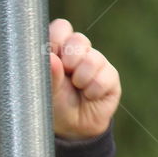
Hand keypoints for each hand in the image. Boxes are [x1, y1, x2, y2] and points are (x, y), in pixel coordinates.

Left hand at [49, 19, 120, 139]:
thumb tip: (51, 58)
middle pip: (78, 39)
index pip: (61, 28)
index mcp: (59, 50)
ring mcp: (96, 62)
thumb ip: (49, 75)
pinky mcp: (110, 76)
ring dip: (82, 78)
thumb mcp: (47, 92)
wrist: (73, 128)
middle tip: (66, 73)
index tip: (51, 55)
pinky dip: (93, 90)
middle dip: (70, 57)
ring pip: (93, 58)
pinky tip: (89, 96)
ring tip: (77, 89)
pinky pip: (104, 76)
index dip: (57, 39)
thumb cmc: (55, 105)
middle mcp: (78, 52)